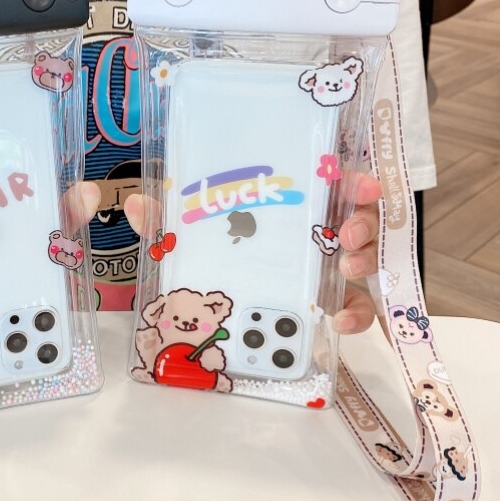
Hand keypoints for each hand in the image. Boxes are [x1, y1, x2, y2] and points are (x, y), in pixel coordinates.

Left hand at [123, 171, 382, 335]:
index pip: (330, 182)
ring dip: (362, 261)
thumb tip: (137, 203)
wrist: (216, 317)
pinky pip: (357, 309)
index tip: (358, 182)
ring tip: (344, 270)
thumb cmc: (211, 256)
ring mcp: (325, 270)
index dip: (351, 179)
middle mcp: (314, 233)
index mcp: (286, 206)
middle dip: (361, 220)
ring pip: (364, 260)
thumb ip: (166, 220)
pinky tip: (338, 321)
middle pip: (357, 217)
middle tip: (345, 234)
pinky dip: (356, 316)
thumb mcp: (186, 237)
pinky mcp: (330, 306)